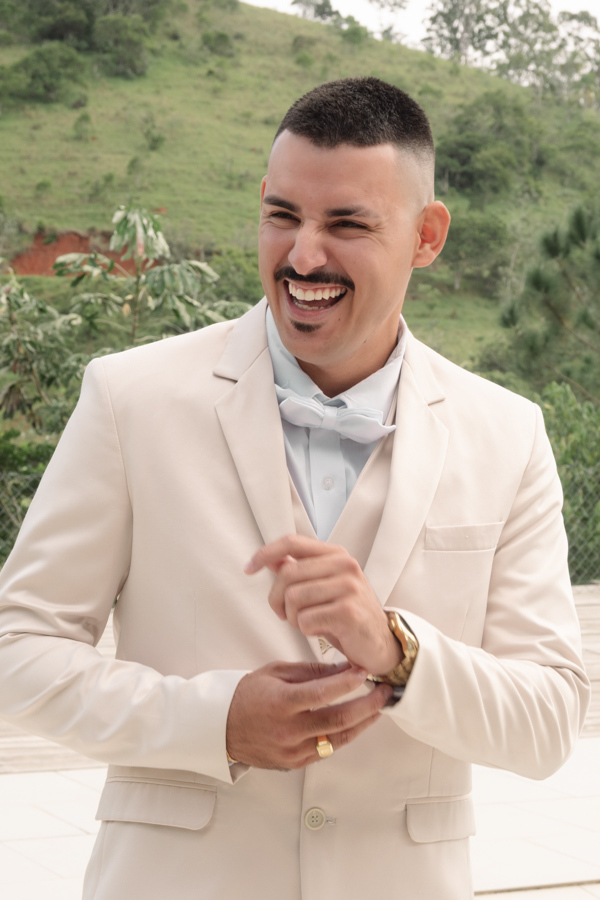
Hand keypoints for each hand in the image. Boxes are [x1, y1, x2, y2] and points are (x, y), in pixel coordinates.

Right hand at [226, 660, 392, 768]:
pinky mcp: (295, 763)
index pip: (323, 693)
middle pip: (339, 720)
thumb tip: (344, 668)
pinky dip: (344, 735)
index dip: (348, 682)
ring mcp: (292, 750)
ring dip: (363, 723)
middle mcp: (288, 730)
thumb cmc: (248, 694)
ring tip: (378, 708)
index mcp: (281, 702)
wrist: (222, 727)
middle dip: (368, 705)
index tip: (365, 671)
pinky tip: (356, 723)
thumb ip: (311, 671)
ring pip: (339, 739)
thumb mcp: (276, 672)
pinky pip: (327, 749)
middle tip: (385, 693)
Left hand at [245, 535, 401, 673]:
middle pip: (287, 574)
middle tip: (285, 615)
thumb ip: (300, 570)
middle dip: (276, 599)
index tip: (248, 569)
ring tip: (307, 624)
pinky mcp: (349, 612)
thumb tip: (272, 558)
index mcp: (336, 554)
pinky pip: (306, 620)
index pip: (291, 542)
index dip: (265, 553)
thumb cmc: (348, 615)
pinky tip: (319, 632)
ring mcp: (349, 587)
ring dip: (292, 618)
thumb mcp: (324, 587)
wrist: (380, 644)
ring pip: (294, 598)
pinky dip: (306, 631)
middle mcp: (345, 565)